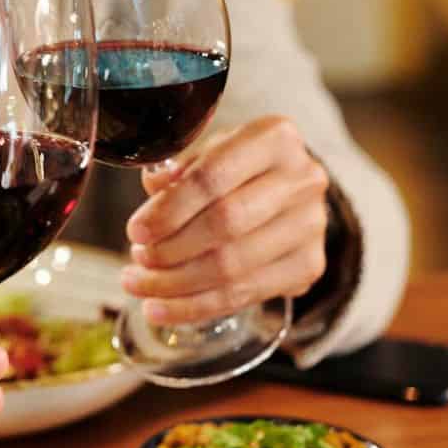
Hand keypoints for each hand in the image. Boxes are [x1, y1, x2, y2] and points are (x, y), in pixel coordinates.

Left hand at [123, 116, 329, 324]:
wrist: (288, 191)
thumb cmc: (238, 168)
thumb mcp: (208, 153)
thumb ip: (179, 170)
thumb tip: (155, 189)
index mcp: (275, 138)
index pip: (213, 177)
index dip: (169, 209)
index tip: (136, 230)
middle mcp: (303, 179)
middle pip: (225, 224)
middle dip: (171, 249)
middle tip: (138, 259)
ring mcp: (311, 225)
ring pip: (233, 267)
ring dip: (175, 285)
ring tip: (139, 285)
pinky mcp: (310, 265)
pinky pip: (245, 295)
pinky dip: (195, 307)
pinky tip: (161, 309)